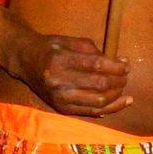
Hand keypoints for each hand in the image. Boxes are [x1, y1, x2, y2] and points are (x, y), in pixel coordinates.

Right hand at [5, 29, 130, 117]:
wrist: (25, 61)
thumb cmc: (50, 47)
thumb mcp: (69, 40)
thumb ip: (92, 50)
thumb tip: (118, 62)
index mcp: (60, 61)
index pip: (96, 65)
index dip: (116, 66)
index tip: (127, 64)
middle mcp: (58, 82)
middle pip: (99, 85)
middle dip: (118, 81)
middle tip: (126, 75)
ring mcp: (59, 99)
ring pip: (98, 102)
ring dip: (116, 96)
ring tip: (125, 88)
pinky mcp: (62, 109)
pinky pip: (91, 112)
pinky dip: (108, 109)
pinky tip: (120, 103)